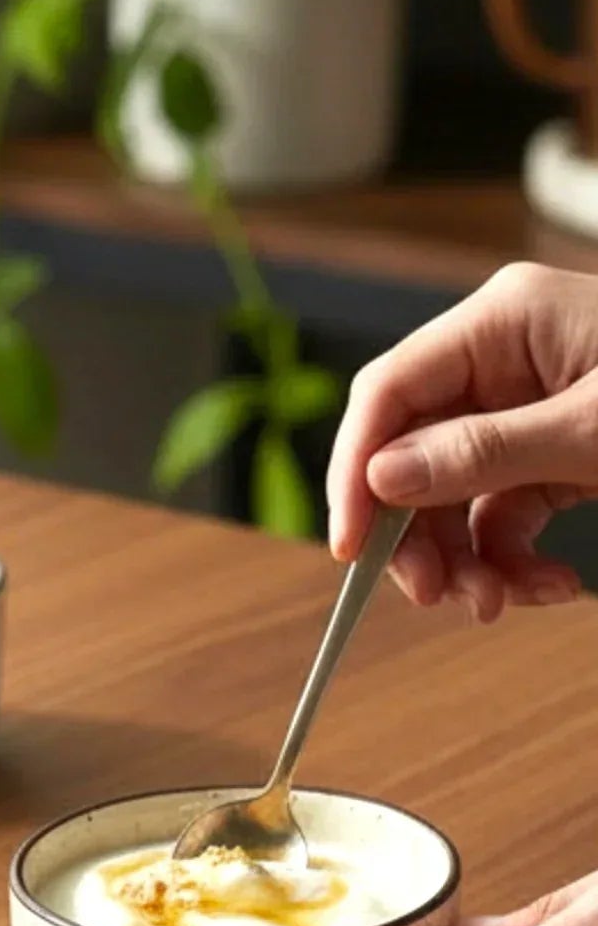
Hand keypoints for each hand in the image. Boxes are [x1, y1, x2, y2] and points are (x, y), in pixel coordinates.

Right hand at [327, 262, 597, 619]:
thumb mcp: (597, 432)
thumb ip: (484, 453)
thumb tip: (382, 480)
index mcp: (502, 321)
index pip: (388, 393)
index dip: (356, 471)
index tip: (353, 549)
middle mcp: (504, 359)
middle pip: (411, 453)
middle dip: (419, 535)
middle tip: (434, 597)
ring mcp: (529, 407)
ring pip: (452, 496)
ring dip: (465, 561)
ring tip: (501, 604)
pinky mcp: (556, 452)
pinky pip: (502, 513)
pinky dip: (512, 560)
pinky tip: (547, 588)